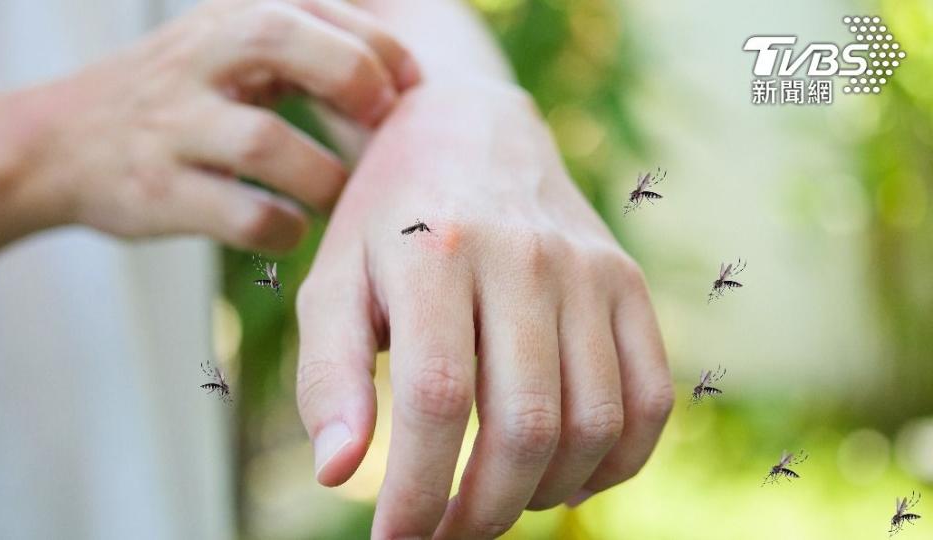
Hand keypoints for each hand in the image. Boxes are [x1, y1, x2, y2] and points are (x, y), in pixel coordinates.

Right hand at [0, 0, 418, 253]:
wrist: (56, 145)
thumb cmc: (174, 99)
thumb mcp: (223, 51)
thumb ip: (300, 52)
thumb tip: (398, 83)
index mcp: (225, 21)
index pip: (315, 10)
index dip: (379, 51)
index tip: (409, 91)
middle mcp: (196, 61)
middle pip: (281, 39)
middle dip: (352, 80)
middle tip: (383, 125)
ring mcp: (173, 125)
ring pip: (265, 140)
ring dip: (323, 176)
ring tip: (336, 194)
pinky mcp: (158, 190)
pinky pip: (241, 214)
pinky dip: (282, 227)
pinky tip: (292, 228)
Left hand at [295, 81, 673, 537]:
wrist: (471, 131)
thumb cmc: (388, 222)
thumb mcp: (333, 283)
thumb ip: (329, 375)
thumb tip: (338, 474)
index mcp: (436, 252)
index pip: (437, 400)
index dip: (418, 492)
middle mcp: (525, 256)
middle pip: (526, 423)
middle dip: (483, 509)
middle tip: (446, 534)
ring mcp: (590, 269)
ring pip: (593, 423)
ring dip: (544, 493)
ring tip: (498, 500)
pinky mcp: (630, 282)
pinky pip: (650, 400)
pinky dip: (614, 462)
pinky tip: (563, 474)